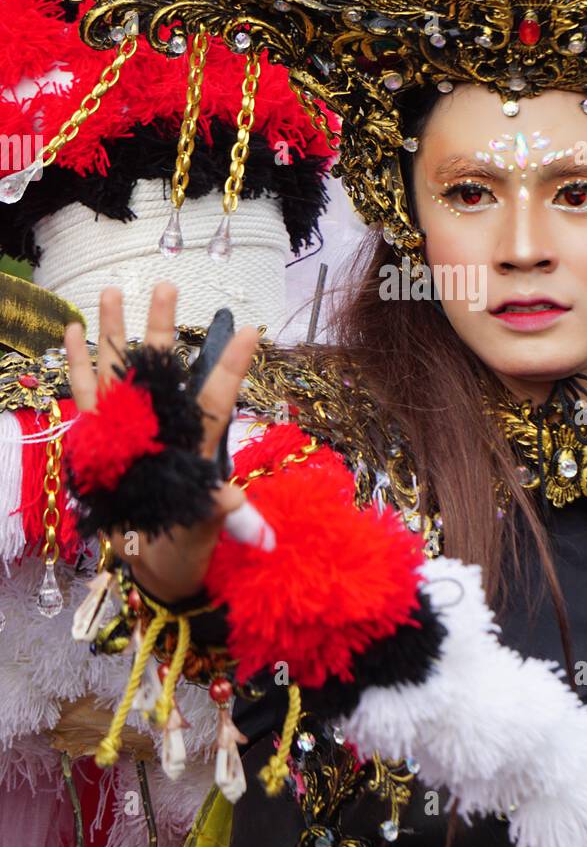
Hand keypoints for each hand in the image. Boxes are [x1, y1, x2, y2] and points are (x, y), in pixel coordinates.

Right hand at [65, 282, 259, 603]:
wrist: (152, 561)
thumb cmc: (188, 542)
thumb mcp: (207, 529)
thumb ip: (222, 515)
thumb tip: (251, 522)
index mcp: (195, 441)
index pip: (216, 396)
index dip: (232, 365)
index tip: (252, 330)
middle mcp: (161, 425)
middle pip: (161, 368)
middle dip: (160, 326)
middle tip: (166, 284)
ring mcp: (126, 428)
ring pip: (119, 371)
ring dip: (114, 332)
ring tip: (110, 290)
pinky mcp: (97, 440)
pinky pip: (85, 395)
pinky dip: (78, 364)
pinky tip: (74, 331)